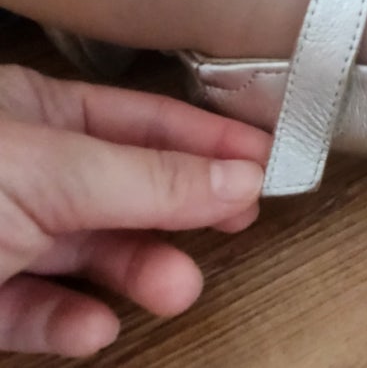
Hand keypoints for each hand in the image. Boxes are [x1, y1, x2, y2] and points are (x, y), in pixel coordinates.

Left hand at [0, 65, 270, 356]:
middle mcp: (28, 170)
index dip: (209, 138)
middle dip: (185, 209)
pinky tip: (93, 327)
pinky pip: (40, 310)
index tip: (265, 158)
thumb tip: (243, 178)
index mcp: (37, 113)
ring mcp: (6, 235)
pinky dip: (72, 321)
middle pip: (129, 189)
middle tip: (240, 218)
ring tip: (176, 288)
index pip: (145, 120)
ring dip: (139, 272)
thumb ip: (152, 180)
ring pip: (91, 254)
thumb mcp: (52, 174)